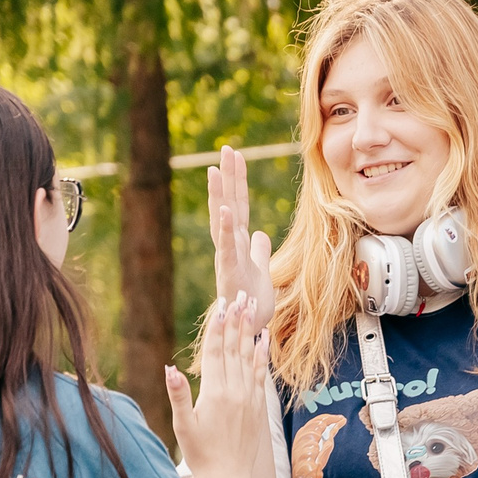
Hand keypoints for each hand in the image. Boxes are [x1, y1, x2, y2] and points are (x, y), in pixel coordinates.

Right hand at [167, 299, 266, 477]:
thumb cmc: (201, 455)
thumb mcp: (183, 426)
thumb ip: (178, 395)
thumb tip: (170, 369)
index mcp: (214, 393)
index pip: (215, 352)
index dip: (217, 327)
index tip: (220, 305)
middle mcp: (235, 391)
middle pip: (234, 348)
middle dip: (236, 320)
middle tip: (238, 294)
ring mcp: (250, 398)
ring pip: (249, 357)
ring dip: (249, 330)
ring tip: (250, 307)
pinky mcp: (258, 406)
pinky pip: (262, 374)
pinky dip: (262, 355)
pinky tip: (263, 339)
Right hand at [208, 148, 276, 336]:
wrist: (247, 329)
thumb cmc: (252, 302)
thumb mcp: (261, 270)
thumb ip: (258, 251)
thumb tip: (260, 234)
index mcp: (239, 242)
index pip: (239, 204)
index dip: (238, 181)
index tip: (236, 155)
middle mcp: (231, 245)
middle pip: (230, 204)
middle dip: (228, 177)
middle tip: (227, 149)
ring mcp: (228, 257)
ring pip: (223, 221)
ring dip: (220, 195)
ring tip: (216, 170)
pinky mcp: (229, 272)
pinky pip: (227, 247)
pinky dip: (225, 229)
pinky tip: (225, 211)